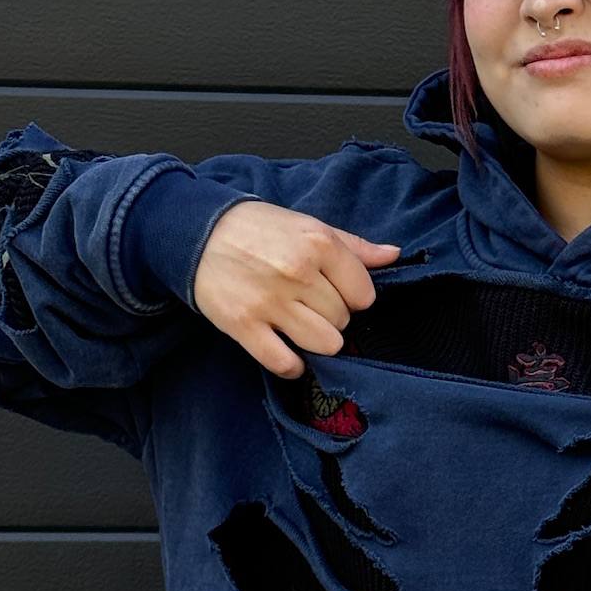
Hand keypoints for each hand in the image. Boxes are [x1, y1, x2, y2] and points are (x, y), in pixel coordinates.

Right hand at [191, 199, 401, 377]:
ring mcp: (271, 302)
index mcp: (318, 244)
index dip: (353, 296)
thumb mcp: (307, 225)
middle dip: (331, 316)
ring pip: (325, 344)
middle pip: (343, 320)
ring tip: (300, 325)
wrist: (196, 232)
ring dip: (316, 340)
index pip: (364, 294)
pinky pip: (284, 363)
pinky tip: (287, 351)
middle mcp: (298, 273)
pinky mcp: (244, 325)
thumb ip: (353, 245)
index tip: (334, 290)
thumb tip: (393, 255)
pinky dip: (291, 365)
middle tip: (308, 303)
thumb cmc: (256, 228)